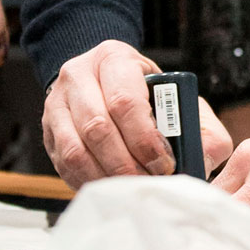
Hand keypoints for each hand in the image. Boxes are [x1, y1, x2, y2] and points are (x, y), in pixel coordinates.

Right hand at [43, 40, 233, 184]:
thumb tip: (201, 161)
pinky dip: (88, 182)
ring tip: (130, 190)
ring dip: (106, 177)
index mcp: (113, 59)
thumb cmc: (146, 93)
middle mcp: (78, 76)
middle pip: (98, 128)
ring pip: (75, 150)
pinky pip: (63, 164)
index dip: (145, 139)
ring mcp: (57, 104)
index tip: (165, 165)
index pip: (125, 101)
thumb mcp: (179, 96)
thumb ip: (202, 127)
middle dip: (127, 164)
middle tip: (149, 183)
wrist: (102, 80)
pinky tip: (110, 189)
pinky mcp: (48, 131)